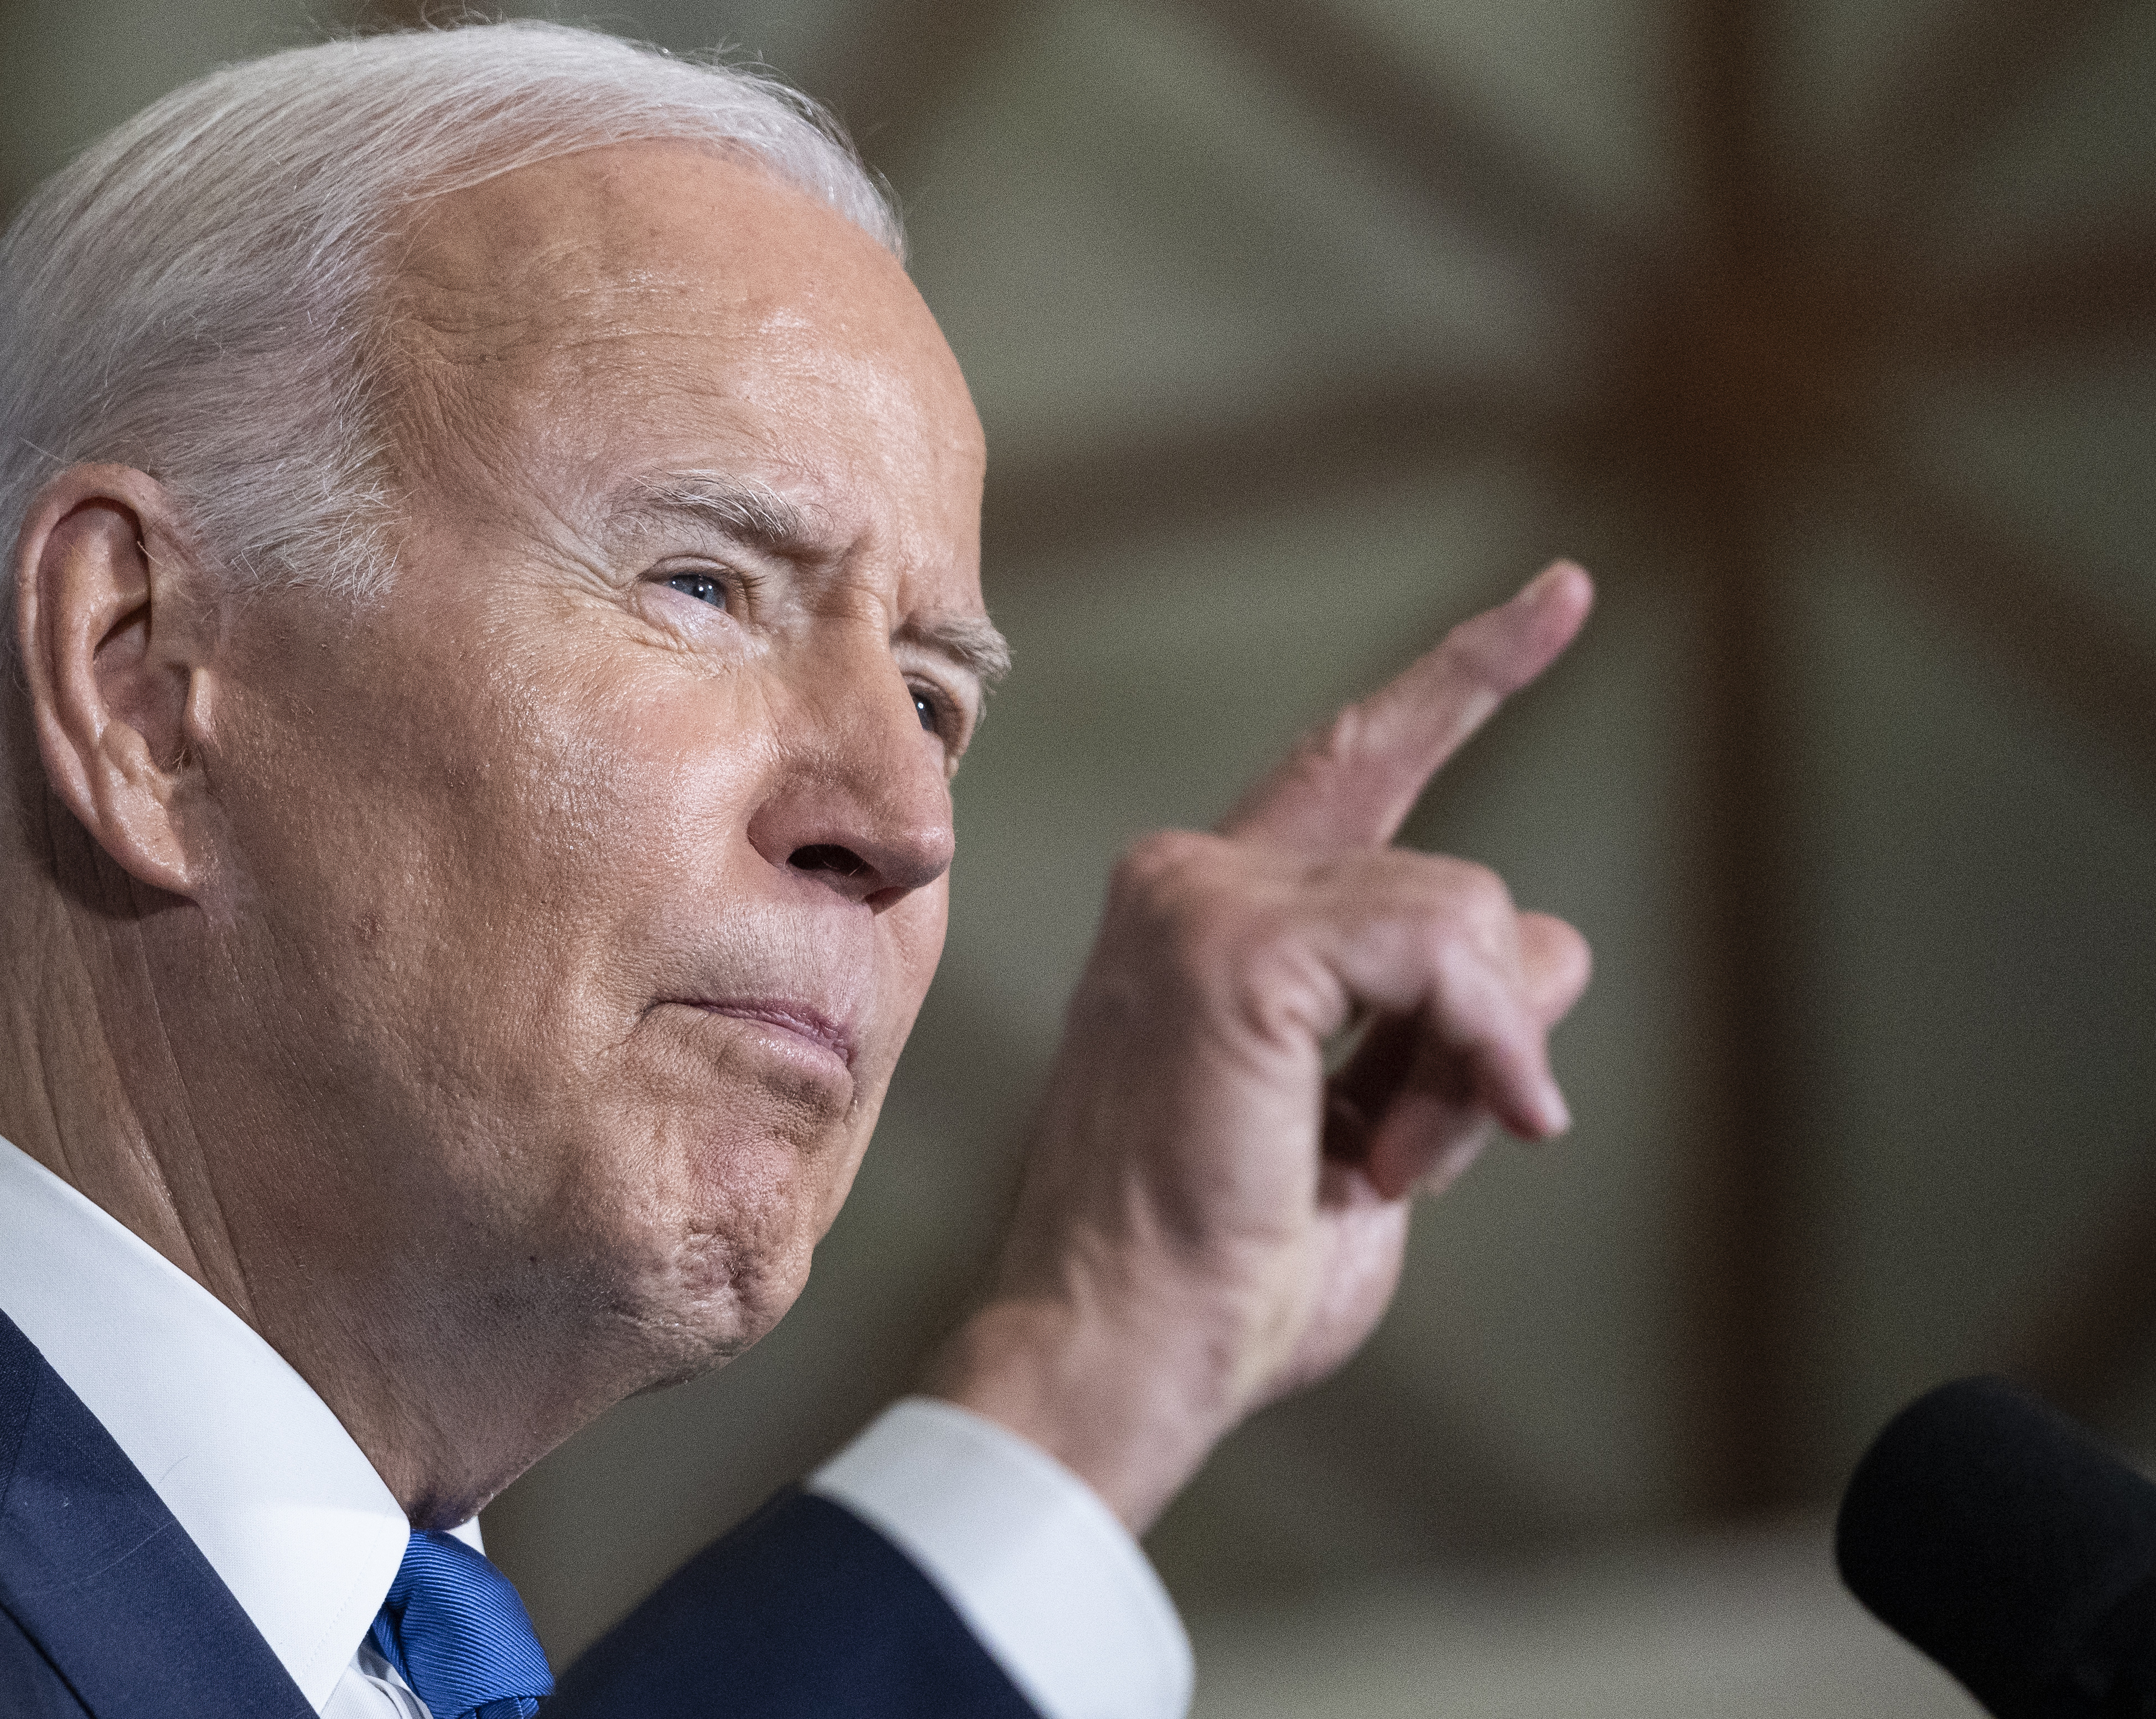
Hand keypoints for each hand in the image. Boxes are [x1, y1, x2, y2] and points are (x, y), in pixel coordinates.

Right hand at [926, 562, 1596, 1531]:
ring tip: (1370, 1169)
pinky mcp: (1231, 939)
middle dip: (1483, 1030)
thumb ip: (1450, 1029)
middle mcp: (1191, 878)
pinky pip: (1445, 947)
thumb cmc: (1223, 1276)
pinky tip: (1401, 1152)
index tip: (1565, 591)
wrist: (1116, 1351)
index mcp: (1209, 918)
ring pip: (1466, 915)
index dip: (1468, 677)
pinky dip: (1469, 1051)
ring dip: (1466, 1071)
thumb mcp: (1377, 1131)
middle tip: (1403, 1154)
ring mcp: (1200, 897)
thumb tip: (1553, 950)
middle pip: (1456, 882)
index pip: (1361, 763)